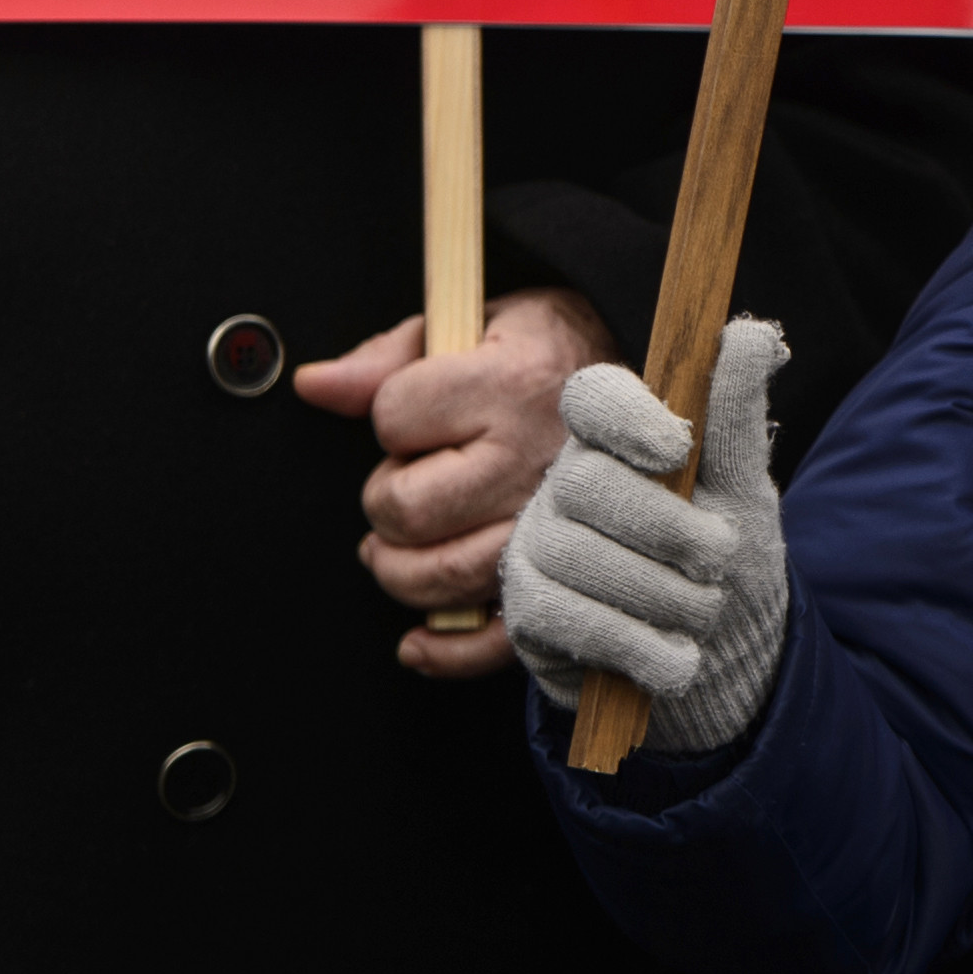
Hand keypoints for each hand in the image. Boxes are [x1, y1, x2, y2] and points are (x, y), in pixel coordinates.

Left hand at [293, 287, 609, 677]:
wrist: (658, 383)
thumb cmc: (556, 354)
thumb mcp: (482, 323)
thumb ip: (391, 355)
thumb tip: (314, 385)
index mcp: (514, 383)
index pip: (394, 416)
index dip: (391, 415)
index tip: (419, 411)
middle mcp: (534, 459)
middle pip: (404, 510)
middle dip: (385, 499)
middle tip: (409, 481)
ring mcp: (553, 525)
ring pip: (436, 577)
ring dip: (400, 568)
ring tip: (411, 540)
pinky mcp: (566, 577)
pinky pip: (495, 639)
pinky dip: (446, 650)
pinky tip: (419, 638)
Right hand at [502, 315, 796, 754]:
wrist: (716, 655)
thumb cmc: (725, 556)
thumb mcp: (743, 486)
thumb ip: (737, 414)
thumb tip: (752, 334)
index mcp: (617, 440)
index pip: (593, 398)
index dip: (627, 415)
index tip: (676, 450)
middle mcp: (564, 483)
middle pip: (587, 484)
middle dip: (666, 528)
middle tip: (721, 558)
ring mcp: (537, 545)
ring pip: (576, 557)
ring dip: (659, 594)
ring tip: (705, 614)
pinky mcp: (528, 610)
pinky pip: (566, 619)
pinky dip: (634, 644)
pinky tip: (676, 660)